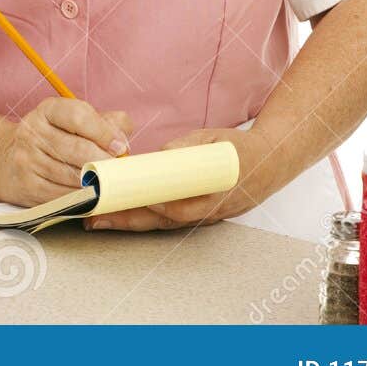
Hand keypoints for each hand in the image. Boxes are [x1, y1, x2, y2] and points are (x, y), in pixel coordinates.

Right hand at [0, 97, 132, 205]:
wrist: (7, 159)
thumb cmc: (53, 138)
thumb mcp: (73, 121)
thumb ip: (104, 122)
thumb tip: (123, 137)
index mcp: (47, 110)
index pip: (78, 116)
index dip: (104, 132)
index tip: (121, 147)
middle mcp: (32, 132)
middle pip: (77, 149)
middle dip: (104, 162)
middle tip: (120, 170)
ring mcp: (27, 160)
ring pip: (72, 176)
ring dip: (96, 182)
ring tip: (110, 183)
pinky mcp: (27, 185)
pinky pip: (63, 195)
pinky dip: (82, 197)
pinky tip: (92, 194)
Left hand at [84, 125, 290, 231]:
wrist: (270, 164)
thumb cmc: (239, 150)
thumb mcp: (214, 140)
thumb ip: (188, 147)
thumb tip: (160, 154)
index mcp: (215, 193)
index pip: (179, 207)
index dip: (152, 206)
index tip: (125, 202)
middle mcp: (209, 212)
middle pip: (163, 222)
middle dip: (128, 222)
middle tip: (96, 219)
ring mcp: (205, 218)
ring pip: (163, 225)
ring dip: (131, 223)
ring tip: (99, 221)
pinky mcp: (200, 218)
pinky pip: (169, 222)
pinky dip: (145, 219)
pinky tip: (123, 216)